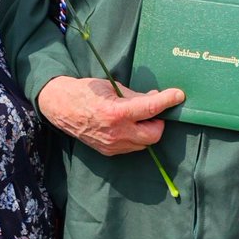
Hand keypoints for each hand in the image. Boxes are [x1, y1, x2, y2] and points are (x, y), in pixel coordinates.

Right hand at [38, 76, 184, 155]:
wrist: (60, 108)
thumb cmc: (85, 92)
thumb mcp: (111, 87)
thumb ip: (135, 96)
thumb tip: (155, 98)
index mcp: (116, 113)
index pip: (150, 109)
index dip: (168, 101)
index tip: (179, 95)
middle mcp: (116, 133)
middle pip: (154, 134)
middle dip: (158, 122)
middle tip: (153, 110)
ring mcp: (112, 145)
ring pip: (144, 143)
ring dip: (147, 130)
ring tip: (138, 117)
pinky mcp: (109, 151)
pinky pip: (132, 146)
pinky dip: (136, 136)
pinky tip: (128, 125)